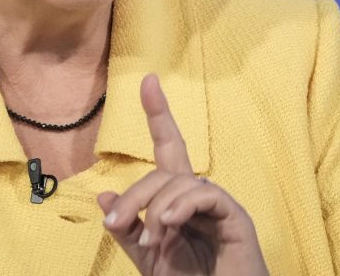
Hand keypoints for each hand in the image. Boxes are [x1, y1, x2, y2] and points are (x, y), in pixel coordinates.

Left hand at [97, 74, 268, 275]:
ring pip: (180, 182)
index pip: (169, 148)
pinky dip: (183, 206)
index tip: (148, 82)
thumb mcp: (149, 257)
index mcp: (179, 200)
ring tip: (151, 239)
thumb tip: (104, 194)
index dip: (160, 115)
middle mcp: (199, 195)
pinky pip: (206, 194)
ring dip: (155, 208)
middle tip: (115, 223)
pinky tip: (170, 223)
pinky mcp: (236, 217)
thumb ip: (128, 229)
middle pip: (163, 171)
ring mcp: (219, 204)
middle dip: (134, 195)